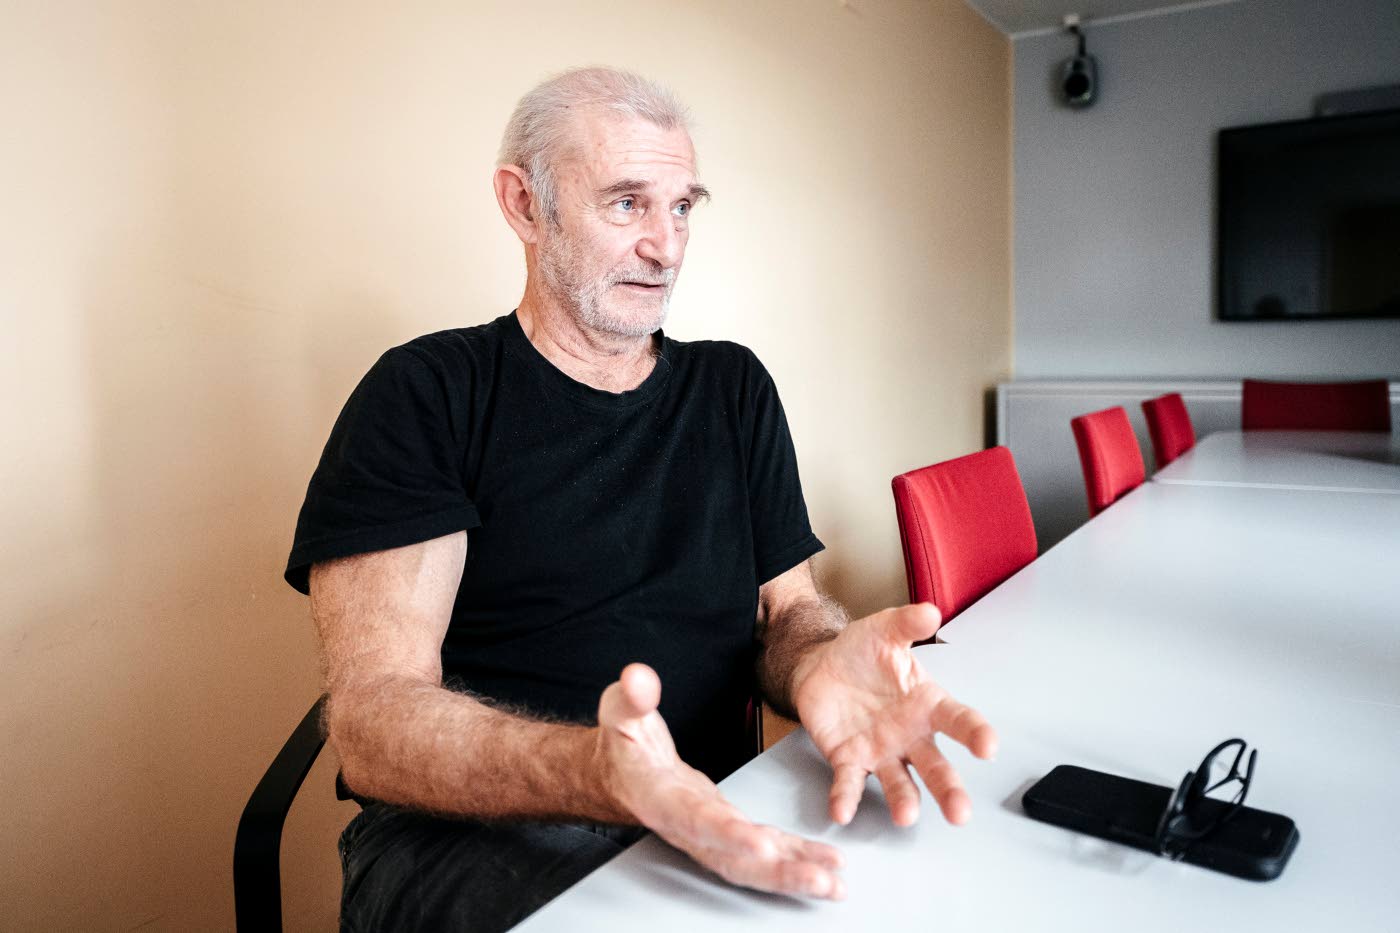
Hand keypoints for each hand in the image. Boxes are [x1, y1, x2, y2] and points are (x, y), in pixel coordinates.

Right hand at [594, 663, 846, 898]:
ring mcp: (710, 834)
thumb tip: (639, 678)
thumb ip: (632, 697)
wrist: (620, 774)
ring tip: (834, 884)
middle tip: (821, 879)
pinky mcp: (727, 832)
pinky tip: (824, 867)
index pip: (697, 820)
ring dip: (795, 875)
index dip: (728, 835)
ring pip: (753, 866)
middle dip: (778, 872)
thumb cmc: (623, 746)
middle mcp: (689, 827)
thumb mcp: (620, 711)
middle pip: (734, 859)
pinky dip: (795, 861)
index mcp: (662, 799)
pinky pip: (763, 854)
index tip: (761, 844)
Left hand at [791, 603, 997, 826]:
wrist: (821, 666)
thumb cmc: (862, 653)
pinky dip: (846, 797)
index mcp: (927, 704)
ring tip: (906, 816)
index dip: (976, 733)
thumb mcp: (884, 630)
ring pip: (899, 782)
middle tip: (960, 812)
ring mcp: (881, 752)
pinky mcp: (849, 759)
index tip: (988, 746)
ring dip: (904, 801)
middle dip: (949, 789)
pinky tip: (843, 811)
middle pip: (936, 766)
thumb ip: (907, 623)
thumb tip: (930, 612)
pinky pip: (849, 782)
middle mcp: (910, 735)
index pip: (959, 720)